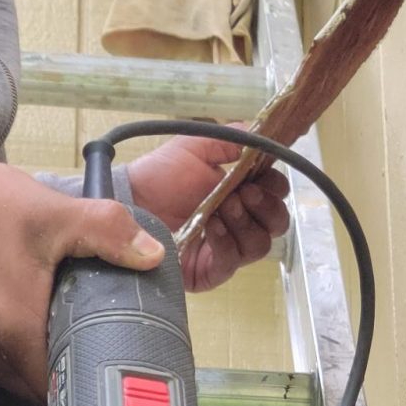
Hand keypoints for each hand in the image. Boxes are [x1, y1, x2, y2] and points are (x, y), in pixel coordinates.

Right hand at [0, 153, 163, 399]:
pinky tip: (48, 327)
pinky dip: (26, 354)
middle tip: (109, 352)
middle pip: (41, 390)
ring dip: (48, 365)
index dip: (90, 383)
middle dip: (73, 375)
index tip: (118, 370)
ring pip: (20, 379)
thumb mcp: (58, 214)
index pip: (58, 390)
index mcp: (13, 330)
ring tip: (83, 339)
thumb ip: (110, 234)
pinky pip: (1, 363)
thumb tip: (153, 255)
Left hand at [126, 136, 289, 292]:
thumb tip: (262, 134)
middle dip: (266, 207)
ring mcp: (226, 249)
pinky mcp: (208, 271)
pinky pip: (231, 263)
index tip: (261, 176)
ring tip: (224, 207)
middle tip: (245, 192)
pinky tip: (212, 226)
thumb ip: (231, 139)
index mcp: (241, 193)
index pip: (275, 196)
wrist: (129, 199)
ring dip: (246, 223)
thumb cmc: (160, 174)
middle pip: (276, 224)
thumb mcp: (196, 147)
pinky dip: (226, 242)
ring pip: (259, 245)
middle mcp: (239, 223)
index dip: (275, 187)